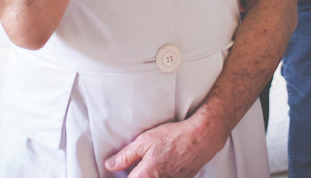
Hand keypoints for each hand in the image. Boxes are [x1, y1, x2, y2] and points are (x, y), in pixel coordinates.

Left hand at [104, 118, 222, 177]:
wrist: (201, 139)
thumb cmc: (173, 137)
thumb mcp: (144, 141)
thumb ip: (125, 156)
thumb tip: (109, 165)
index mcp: (145, 176)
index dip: (122, 175)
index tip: (120, 170)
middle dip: (136, 174)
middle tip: (135, 165)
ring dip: (149, 174)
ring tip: (151, 163)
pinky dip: (161, 174)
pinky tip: (163, 164)